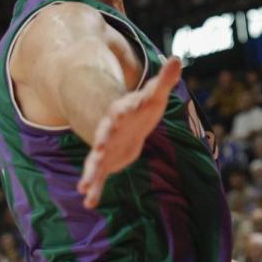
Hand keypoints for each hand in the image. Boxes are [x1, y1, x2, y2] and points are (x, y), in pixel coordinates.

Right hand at [77, 57, 182, 208]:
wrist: (128, 124)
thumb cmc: (143, 109)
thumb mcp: (154, 95)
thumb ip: (164, 79)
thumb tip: (178, 59)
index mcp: (121, 113)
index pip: (120, 111)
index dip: (120, 112)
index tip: (118, 114)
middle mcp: (109, 130)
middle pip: (104, 135)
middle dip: (101, 141)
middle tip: (97, 148)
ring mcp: (104, 147)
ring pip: (95, 161)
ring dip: (91, 173)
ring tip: (83, 186)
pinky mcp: (105, 162)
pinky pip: (98, 176)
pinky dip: (94, 189)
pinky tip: (89, 202)